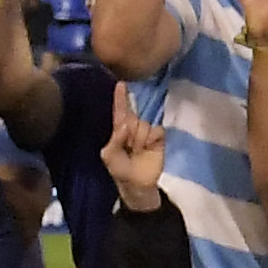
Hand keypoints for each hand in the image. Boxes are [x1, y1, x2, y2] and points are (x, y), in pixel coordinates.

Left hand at [102, 94, 166, 210]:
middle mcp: (133, 127)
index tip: (121, 83)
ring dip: (141, 139)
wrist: (138, 184)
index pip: (120, 111)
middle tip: (130, 147)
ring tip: (139, 150)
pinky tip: (149, 148)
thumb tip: (126, 125)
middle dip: (131, 131)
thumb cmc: (119, 169)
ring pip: (145, 125)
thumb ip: (114, 139)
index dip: (120, 98)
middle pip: (134, 117)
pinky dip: (152, 139)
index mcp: (119, 130)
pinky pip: (157, 130)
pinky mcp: (159, 138)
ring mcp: (147, 132)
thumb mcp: (108, 156)